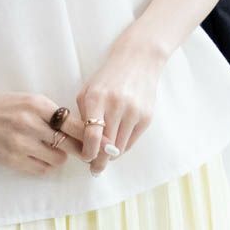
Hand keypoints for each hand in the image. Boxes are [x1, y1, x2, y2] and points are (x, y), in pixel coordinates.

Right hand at [0, 88, 117, 176]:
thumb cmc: (3, 105)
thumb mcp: (29, 101)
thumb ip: (53, 114)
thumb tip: (84, 133)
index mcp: (36, 104)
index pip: (74, 124)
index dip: (90, 135)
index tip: (101, 142)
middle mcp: (29, 123)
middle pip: (70, 144)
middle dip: (79, 149)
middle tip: (83, 151)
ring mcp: (19, 143)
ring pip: (58, 159)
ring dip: (60, 156)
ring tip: (51, 148)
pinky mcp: (11, 159)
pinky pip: (42, 169)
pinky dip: (46, 165)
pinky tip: (40, 156)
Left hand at [77, 41, 167, 175]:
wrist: (138, 60)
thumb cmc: (107, 78)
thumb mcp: (88, 91)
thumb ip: (83, 115)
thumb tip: (83, 144)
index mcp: (96, 99)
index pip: (92, 136)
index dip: (88, 153)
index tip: (85, 159)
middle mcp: (116, 106)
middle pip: (107, 146)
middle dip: (99, 160)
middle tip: (94, 169)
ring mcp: (134, 112)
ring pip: (120, 147)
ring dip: (111, 155)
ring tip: (104, 158)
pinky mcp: (147, 117)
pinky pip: (132, 141)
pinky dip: (123, 146)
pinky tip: (116, 145)